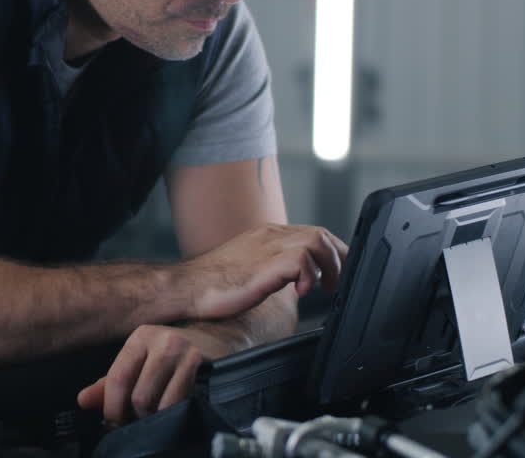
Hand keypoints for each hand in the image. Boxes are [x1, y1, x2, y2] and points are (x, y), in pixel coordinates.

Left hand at [76, 324, 235, 424]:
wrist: (224, 340)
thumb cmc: (176, 358)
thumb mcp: (143, 364)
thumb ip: (111, 383)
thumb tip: (82, 400)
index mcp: (142, 337)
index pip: (117, 378)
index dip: (113, 408)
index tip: (115, 422)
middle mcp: (164, 339)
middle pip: (139, 396)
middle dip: (139, 416)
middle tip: (144, 419)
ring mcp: (188, 351)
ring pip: (160, 403)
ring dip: (159, 418)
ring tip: (162, 414)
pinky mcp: (206, 365)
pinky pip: (183, 403)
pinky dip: (177, 414)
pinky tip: (180, 408)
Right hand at [181, 224, 348, 320]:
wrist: (185, 288)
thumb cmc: (212, 284)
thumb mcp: (250, 268)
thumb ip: (272, 266)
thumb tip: (294, 279)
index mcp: (267, 235)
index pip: (314, 233)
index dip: (334, 252)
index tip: (339, 272)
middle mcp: (270, 236)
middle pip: (321, 234)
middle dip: (338, 259)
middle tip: (337, 284)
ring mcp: (267, 248)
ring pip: (317, 240)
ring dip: (329, 266)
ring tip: (324, 289)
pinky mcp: (264, 265)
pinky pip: (301, 259)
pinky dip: (309, 276)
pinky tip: (302, 292)